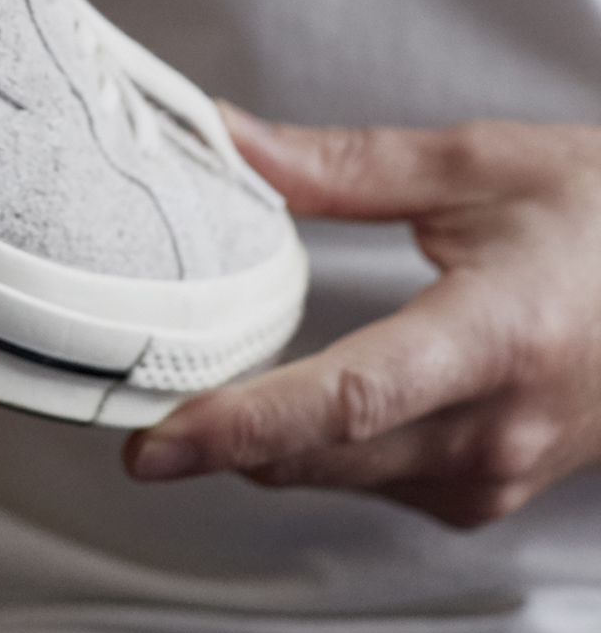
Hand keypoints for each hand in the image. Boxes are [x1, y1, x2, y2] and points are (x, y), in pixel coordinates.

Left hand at [125, 106, 600, 525]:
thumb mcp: (485, 166)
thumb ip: (345, 165)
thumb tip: (229, 142)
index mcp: (499, 335)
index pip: (348, 398)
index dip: (239, 425)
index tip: (153, 442)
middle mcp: (499, 425)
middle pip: (320, 452)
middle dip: (216, 435)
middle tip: (131, 395)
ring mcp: (500, 471)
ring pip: (337, 474)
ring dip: (263, 441)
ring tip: (198, 385)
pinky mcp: (493, 490)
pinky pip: (374, 481)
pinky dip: (319, 446)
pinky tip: (300, 398)